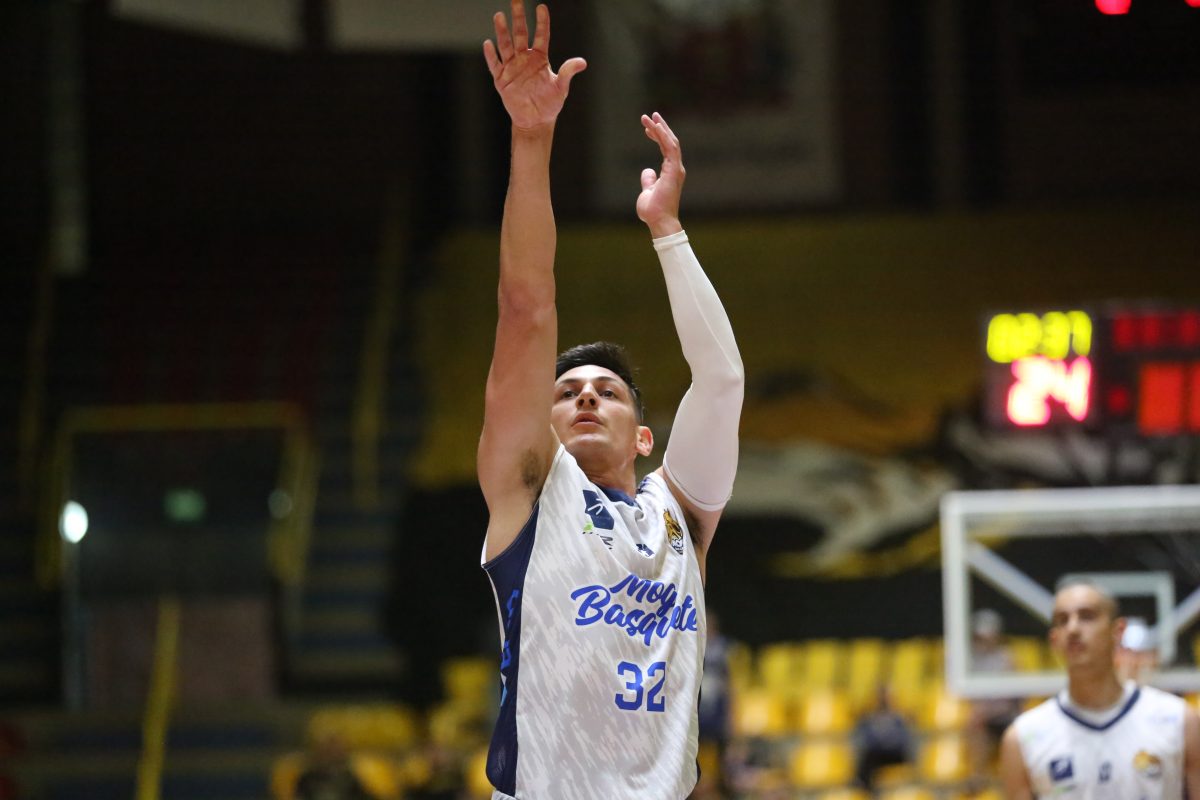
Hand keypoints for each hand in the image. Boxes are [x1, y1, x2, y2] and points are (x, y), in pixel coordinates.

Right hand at [483, 1, 586, 131]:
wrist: (535, 120)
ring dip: (502, 31)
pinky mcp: (501, 79)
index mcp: (539, 57)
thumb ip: (568, 73)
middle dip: (518, 17)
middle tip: (516, 0)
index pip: (541, 35)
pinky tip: (488, 44)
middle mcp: (524, 58)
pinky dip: (491, 55)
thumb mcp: (561, 87)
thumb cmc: (550, 103)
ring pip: (506, 45)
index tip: (541, 7)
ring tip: (499, 16)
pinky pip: (495, 65)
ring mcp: (512, 67)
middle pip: (520, 34)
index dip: (542, 22)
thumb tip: (582, 62)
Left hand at [636, 112, 684, 237]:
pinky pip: (670, 149)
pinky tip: (656, 127)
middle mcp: (675, 168)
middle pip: (669, 142)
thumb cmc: (653, 210)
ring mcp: (676, 169)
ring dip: (661, 128)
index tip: (647, 128)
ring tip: (651, 116)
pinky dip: (664, 136)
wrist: (659, 221)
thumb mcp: (647, 191)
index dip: (657, 136)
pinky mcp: (674, 171)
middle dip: (660, 127)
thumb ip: (648, 180)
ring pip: (671, 142)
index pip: (665, 149)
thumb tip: (647, 170)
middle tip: (650, 115)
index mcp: (670, 172)